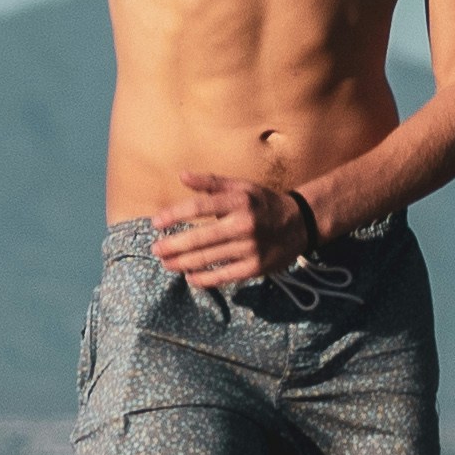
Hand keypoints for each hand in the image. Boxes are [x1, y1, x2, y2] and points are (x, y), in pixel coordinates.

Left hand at [153, 168, 320, 291]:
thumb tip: (182, 176)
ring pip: (210, 258)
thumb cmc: (263, 203)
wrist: (299, 224)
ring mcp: (251, 248)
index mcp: (239, 200)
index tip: (156, 222)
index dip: (175, 214)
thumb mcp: (242, 186)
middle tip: (155, 249)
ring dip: (183, 262)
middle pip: (201, 237)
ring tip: (166, 263)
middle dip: (174, 245)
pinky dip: (205, 279)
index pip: (200, 207)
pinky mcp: (255, 268)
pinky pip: (224, 276)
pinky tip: (189, 277)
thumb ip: (212, 183)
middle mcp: (245, 224)